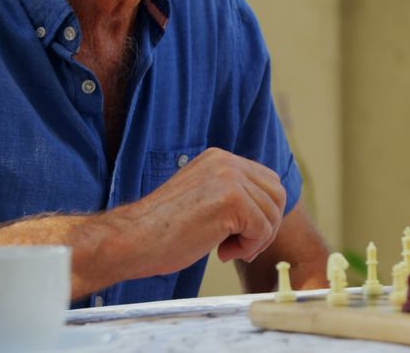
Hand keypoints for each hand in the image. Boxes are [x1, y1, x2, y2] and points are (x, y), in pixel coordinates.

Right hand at [112, 148, 286, 277]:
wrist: (133, 240)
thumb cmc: (162, 230)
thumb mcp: (201, 198)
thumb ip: (229, 194)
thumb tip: (266, 210)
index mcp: (219, 158)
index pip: (266, 181)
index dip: (262, 212)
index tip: (241, 234)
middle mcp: (227, 161)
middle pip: (276, 194)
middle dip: (266, 226)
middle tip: (239, 246)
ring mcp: (230, 178)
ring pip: (272, 214)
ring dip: (256, 240)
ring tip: (227, 250)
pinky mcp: (232, 200)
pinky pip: (263, 229)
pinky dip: (249, 248)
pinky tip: (222, 252)